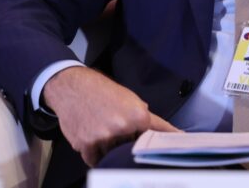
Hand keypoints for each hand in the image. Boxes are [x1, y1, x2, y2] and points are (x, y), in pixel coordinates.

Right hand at [42, 66, 179, 165]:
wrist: (73, 87)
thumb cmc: (103, 91)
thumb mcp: (132, 100)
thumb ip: (151, 120)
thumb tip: (175, 134)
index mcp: (137, 115)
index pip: (154, 138)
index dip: (153, 142)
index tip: (162, 148)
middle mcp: (121, 127)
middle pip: (131, 149)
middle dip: (128, 144)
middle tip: (118, 131)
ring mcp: (102, 138)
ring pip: (112, 156)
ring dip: (110, 150)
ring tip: (102, 130)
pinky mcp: (85, 145)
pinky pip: (95, 160)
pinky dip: (95, 154)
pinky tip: (93, 138)